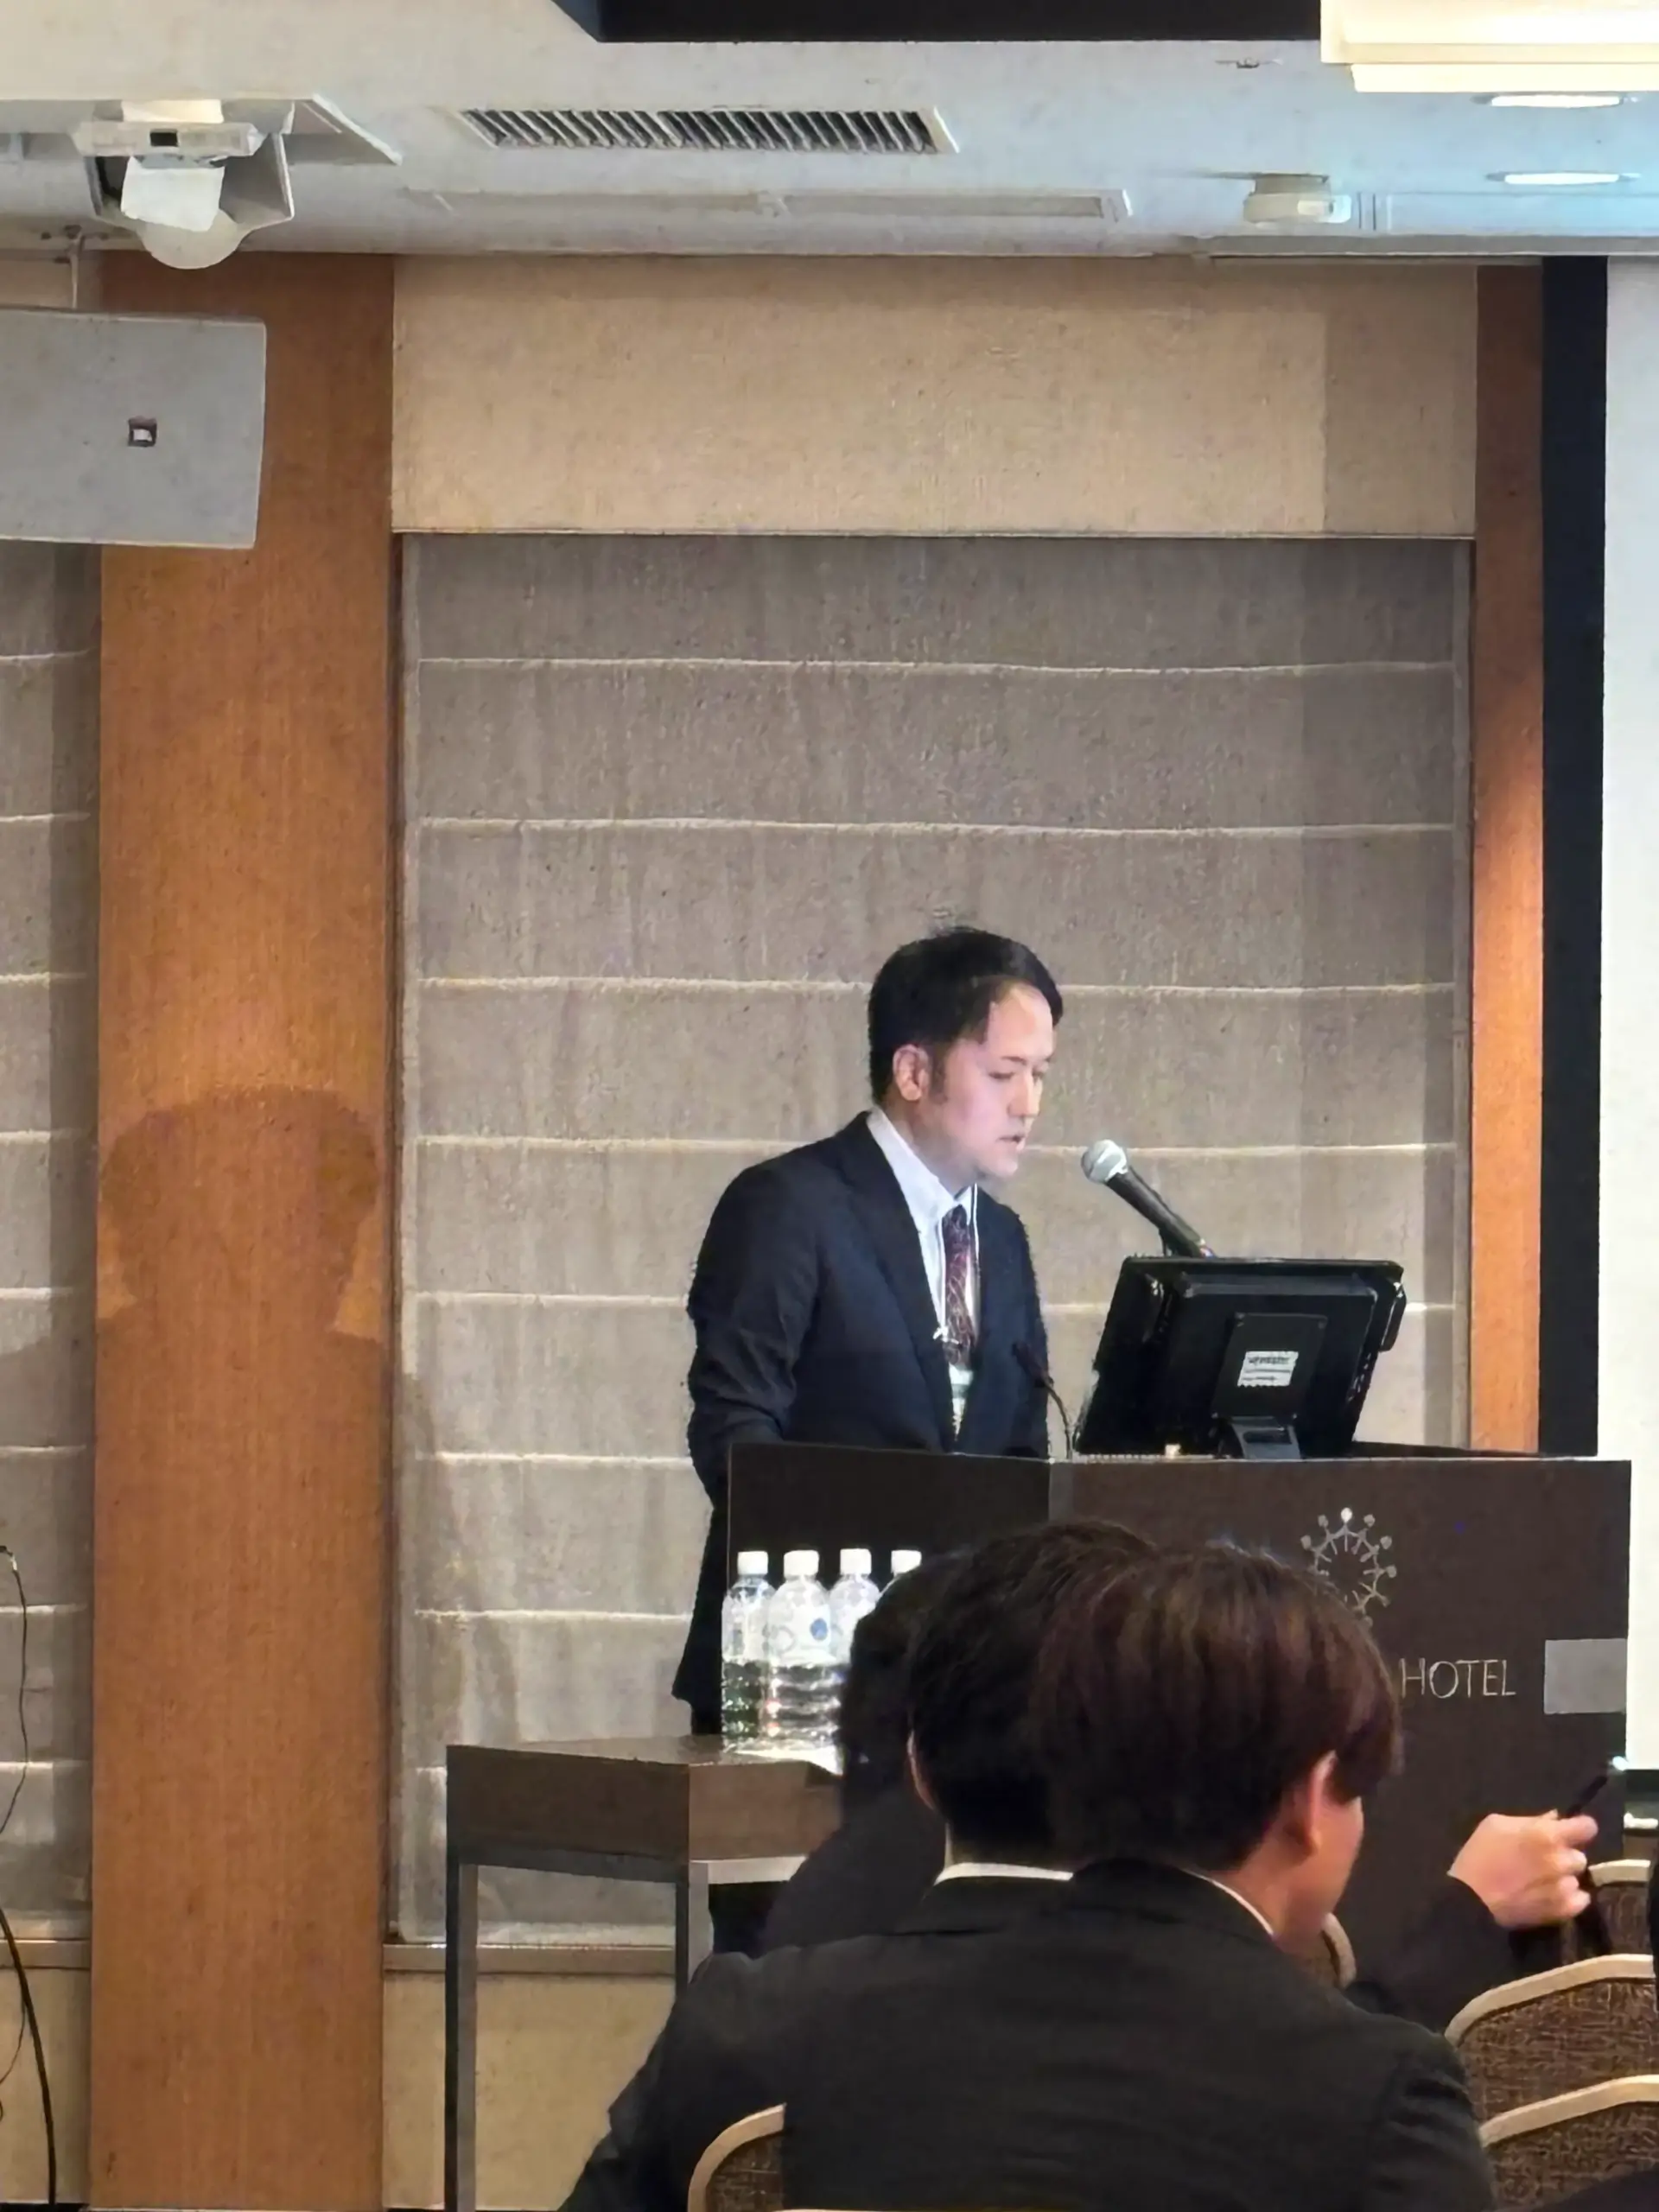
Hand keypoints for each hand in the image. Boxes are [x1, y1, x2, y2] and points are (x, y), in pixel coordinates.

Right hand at [1448, 1812, 1600, 1929]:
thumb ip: (1529, 1820)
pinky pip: (1580, 1901)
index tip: (1572, 1832)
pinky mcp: (1563, 1910)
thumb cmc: (1479, 1855)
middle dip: (1564, 1856)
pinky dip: (1568, 1899)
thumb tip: (1554, 1818)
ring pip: (1577, 1878)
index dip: (1580, 1828)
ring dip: (1564, 1878)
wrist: (1470, 1900)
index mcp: (1546, 1834)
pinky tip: (1549, 1897)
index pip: (1587, 1827)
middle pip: (1579, 1855)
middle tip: (1545, 1860)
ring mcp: (1564, 1887)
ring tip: (1542, 1882)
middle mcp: (1561, 1860)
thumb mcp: (1496, 1825)